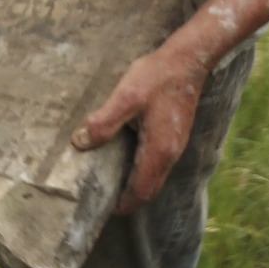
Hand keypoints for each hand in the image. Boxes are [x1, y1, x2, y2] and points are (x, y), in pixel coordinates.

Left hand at [69, 46, 210, 213]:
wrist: (188, 60)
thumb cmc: (157, 77)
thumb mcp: (126, 97)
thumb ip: (103, 122)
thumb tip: (80, 143)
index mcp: (159, 151)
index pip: (141, 192)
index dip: (122, 205)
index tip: (101, 207)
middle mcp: (170, 154)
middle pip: (149, 190)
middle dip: (127, 199)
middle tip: (100, 197)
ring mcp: (174, 146)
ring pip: (153, 177)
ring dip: (134, 184)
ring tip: (107, 180)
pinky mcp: (173, 136)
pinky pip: (156, 163)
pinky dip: (140, 169)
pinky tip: (122, 156)